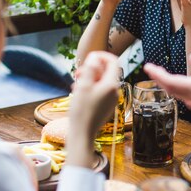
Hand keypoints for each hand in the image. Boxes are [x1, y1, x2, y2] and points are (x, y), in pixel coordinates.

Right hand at [67, 52, 119, 167]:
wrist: (82, 134)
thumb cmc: (82, 111)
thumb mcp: (84, 86)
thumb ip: (91, 69)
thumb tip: (95, 57)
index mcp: (111, 84)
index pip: (113, 61)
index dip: (101, 56)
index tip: (89, 57)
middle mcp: (115, 91)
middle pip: (106, 71)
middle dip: (92, 69)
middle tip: (77, 73)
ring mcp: (111, 99)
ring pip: (101, 81)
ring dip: (89, 79)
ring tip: (75, 84)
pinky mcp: (106, 106)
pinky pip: (100, 91)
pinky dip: (90, 88)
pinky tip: (78, 93)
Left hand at [144, 52, 190, 124]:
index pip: (170, 81)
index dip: (157, 74)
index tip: (147, 66)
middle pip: (171, 88)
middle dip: (159, 78)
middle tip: (150, 69)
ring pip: (178, 93)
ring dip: (168, 84)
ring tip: (161, 76)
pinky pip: (187, 96)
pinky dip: (180, 90)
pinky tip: (182, 90)